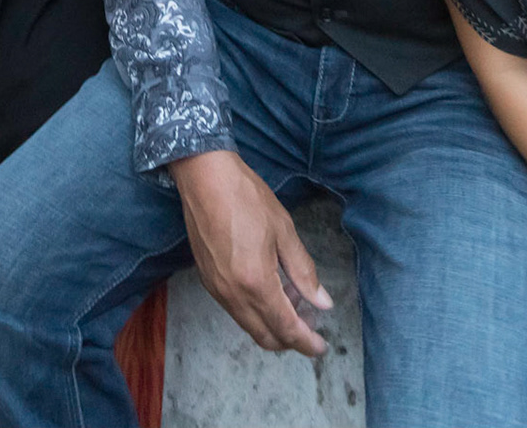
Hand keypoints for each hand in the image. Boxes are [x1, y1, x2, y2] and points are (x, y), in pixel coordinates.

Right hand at [170, 150, 330, 357]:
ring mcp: (217, 290)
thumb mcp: (284, 231)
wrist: (204, 178)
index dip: (306, 342)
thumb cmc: (246, 198)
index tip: (320, 348)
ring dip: (272, 324)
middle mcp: (233, 295)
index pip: (286, 328)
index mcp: (256, 283)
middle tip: (310, 327)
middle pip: (265, 336)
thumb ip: (304, 272)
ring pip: (248, 325)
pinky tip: (269, 289)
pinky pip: (235, 310)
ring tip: (293, 301)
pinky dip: (255, 311)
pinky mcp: (208, 280)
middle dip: (289, 340)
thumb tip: (322, 302)